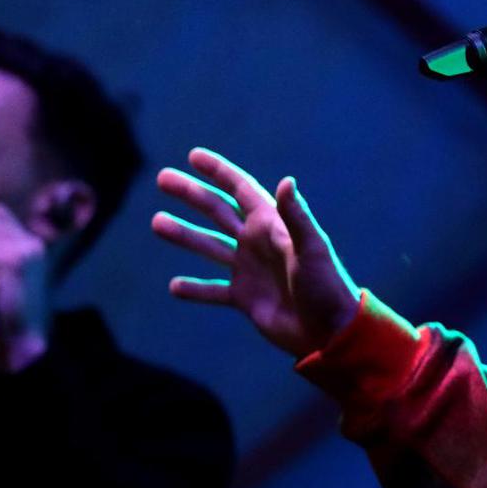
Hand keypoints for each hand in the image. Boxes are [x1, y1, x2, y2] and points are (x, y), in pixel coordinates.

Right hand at [152, 148, 360, 358]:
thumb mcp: (312, 248)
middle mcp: (257, 243)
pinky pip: (213, 291)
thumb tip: (287, 180)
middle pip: (218, 212)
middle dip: (191, 194)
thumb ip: (296, 217)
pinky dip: (195, 288)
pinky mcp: (245, 299)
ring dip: (184, 235)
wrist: (330, 332)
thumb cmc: (326, 286)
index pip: (240, 189)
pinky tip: (174, 286)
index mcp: (272, 225)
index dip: (219, 171)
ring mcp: (250, 270)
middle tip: (162, 178)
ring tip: (156, 223)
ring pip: (210, 247)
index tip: (193, 155)